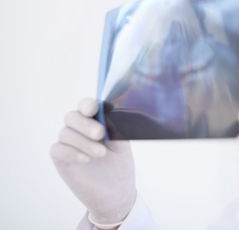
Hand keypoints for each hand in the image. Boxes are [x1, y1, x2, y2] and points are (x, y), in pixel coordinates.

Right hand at [50, 98, 136, 224]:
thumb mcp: (122, 145)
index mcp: (95, 121)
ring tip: (101, 153)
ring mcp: (69, 144)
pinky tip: (85, 159)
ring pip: (65, 133)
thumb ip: (116, 129)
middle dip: (85, 124)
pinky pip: (57, 149)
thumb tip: (111, 115)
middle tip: (100, 134)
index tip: (93, 109)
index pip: (86, 106)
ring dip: (83, 142)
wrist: (116, 192)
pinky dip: (71, 152)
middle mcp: (80, 130)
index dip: (87, 105)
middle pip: (72, 117)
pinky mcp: (61, 159)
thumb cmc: (120, 165)